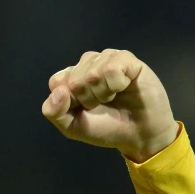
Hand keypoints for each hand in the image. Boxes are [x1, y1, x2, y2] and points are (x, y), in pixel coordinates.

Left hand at [41, 49, 178, 162]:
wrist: (140, 134)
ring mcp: (107, 59)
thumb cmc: (107, 129)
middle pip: (74, 79)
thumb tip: (58, 92)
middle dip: (87, 100)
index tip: (83, 110)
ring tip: (113, 97)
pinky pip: (112, 68)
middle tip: (102, 105)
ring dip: (103, 94)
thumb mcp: (73, 127)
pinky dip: (116, 85)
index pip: (56, 82)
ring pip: (92, 73)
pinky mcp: (126, 59)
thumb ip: (54, 113)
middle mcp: (87, 65)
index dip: (68, 101)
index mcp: (72, 79)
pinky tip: (124, 87)